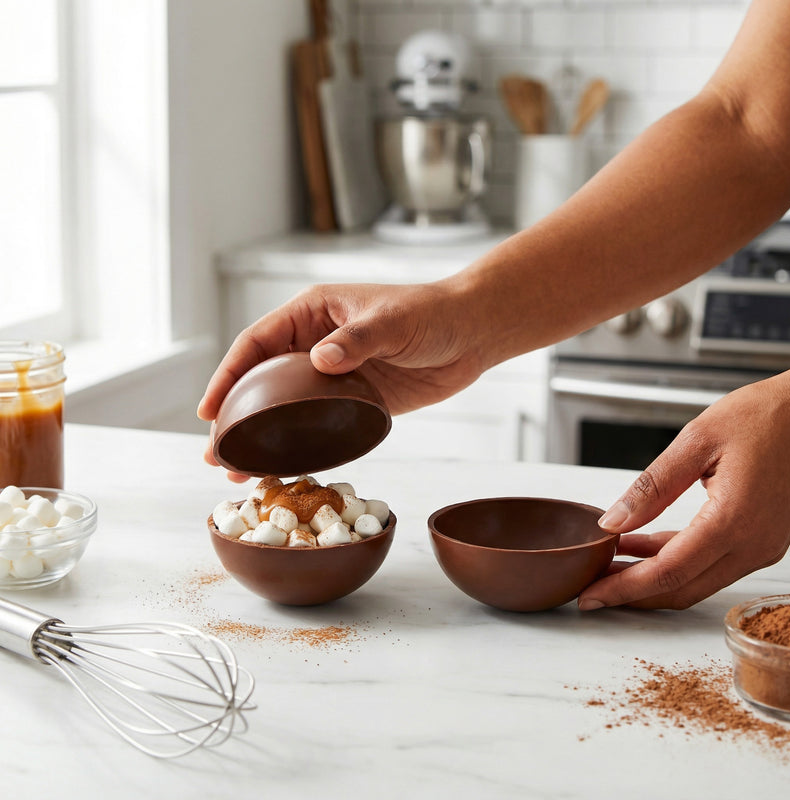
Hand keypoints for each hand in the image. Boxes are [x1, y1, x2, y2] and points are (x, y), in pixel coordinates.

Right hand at [197, 281, 492, 474]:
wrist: (471, 335)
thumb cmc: (430, 314)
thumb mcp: (392, 322)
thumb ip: (356, 340)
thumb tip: (319, 360)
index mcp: (312, 313)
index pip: (256, 343)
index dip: (228, 375)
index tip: (209, 409)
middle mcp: (314, 343)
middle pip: (261, 380)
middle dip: (235, 414)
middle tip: (216, 452)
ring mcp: (332, 374)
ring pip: (284, 406)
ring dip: (261, 436)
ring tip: (238, 470)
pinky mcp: (353, 399)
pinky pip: (315, 422)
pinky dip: (298, 443)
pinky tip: (284, 467)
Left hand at [578, 365, 789, 609]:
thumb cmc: (765, 416)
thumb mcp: (697, 440)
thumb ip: (652, 486)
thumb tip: (613, 521)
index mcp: (733, 521)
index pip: (667, 572)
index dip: (624, 589)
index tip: (590, 596)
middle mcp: (752, 545)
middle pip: (681, 589)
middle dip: (632, 593)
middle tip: (591, 589)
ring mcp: (762, 546)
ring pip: (696, 580)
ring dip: (651, 578)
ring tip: (610, 565)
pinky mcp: (763, 539)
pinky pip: (711, 563)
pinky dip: (675, 561)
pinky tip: (642, 545)